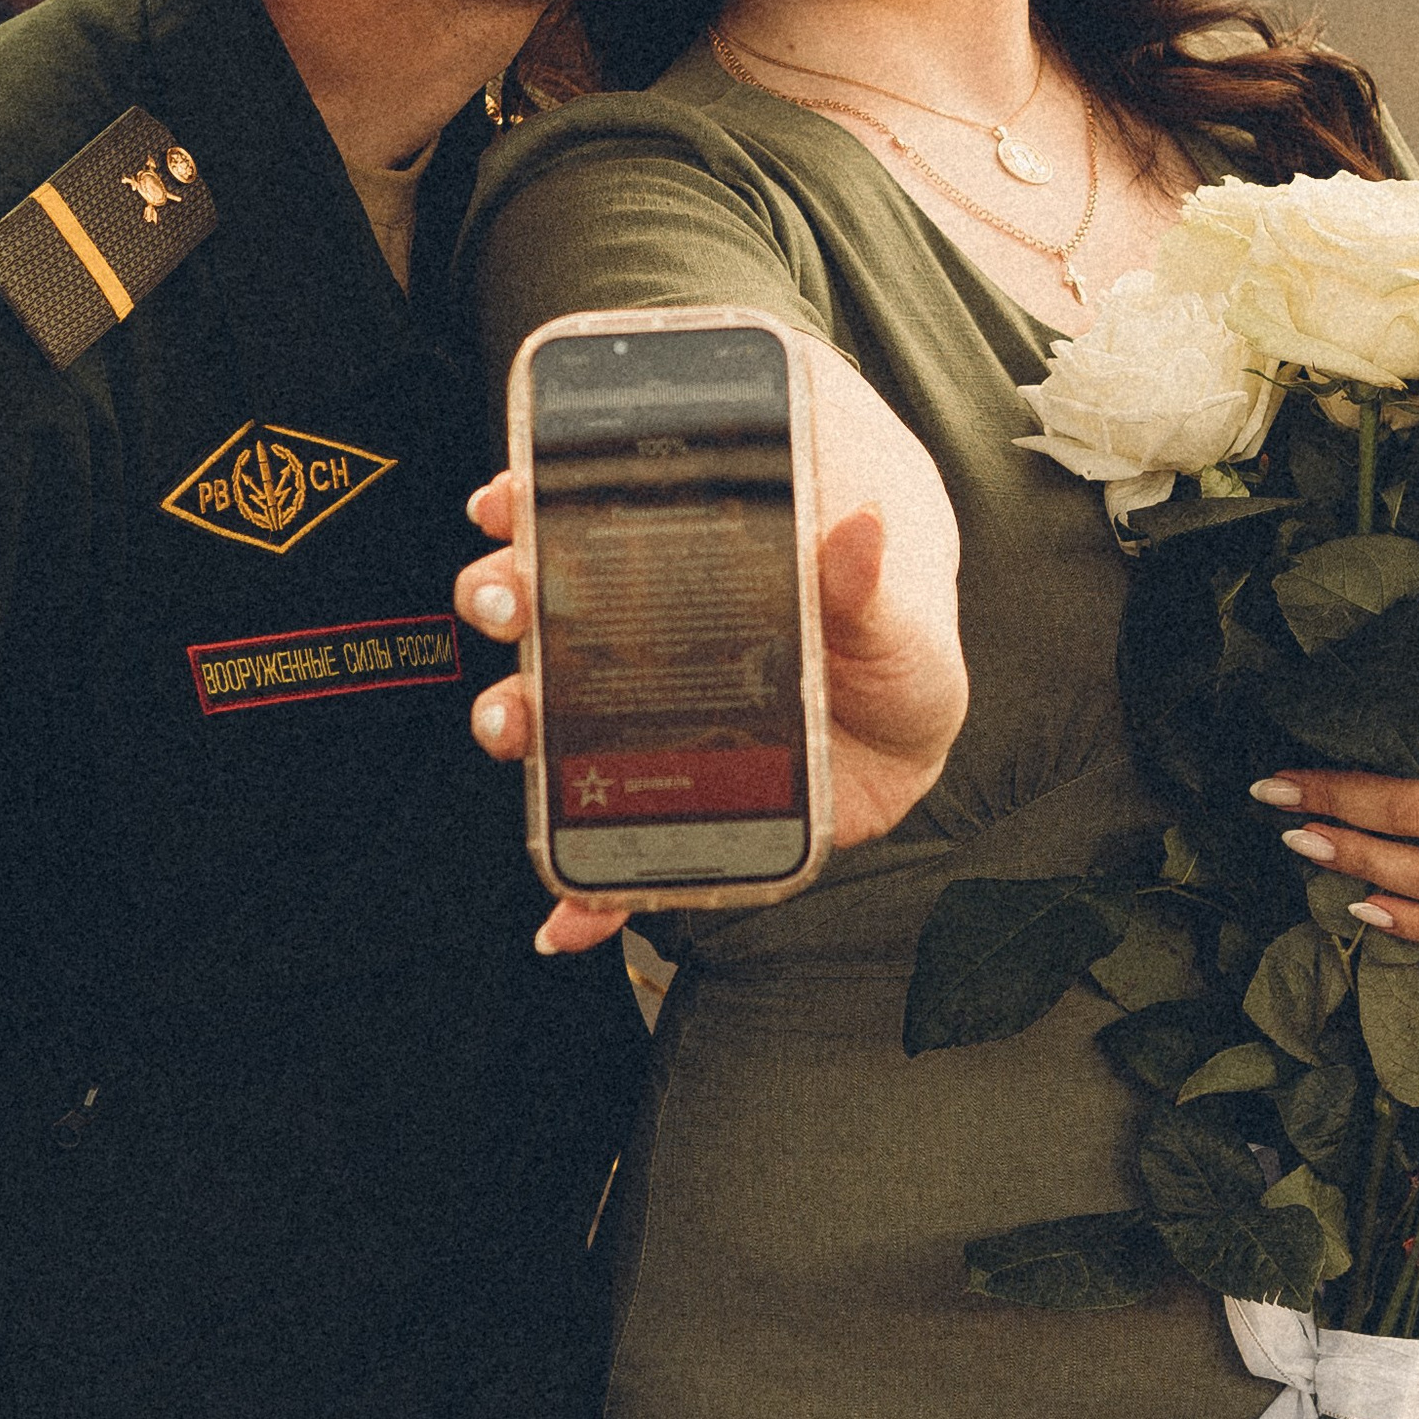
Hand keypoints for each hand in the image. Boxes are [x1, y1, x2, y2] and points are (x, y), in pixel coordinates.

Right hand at [456, 394, 965, 952]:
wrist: (913, 727)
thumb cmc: (889, 646)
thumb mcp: (885, 607)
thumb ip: (863, 579)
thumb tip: (864, 527)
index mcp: (683, 575)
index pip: (583, 526)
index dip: (530, 506)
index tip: (508, 500)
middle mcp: (642, 644)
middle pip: (542, 614)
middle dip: (505, 601)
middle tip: (511, 602)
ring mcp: (647, 726)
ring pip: (550, 719)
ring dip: (511, 717)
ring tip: (513, 723)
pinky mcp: (674, 807)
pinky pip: (610, 857)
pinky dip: (582, 897)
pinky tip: (564, 918)